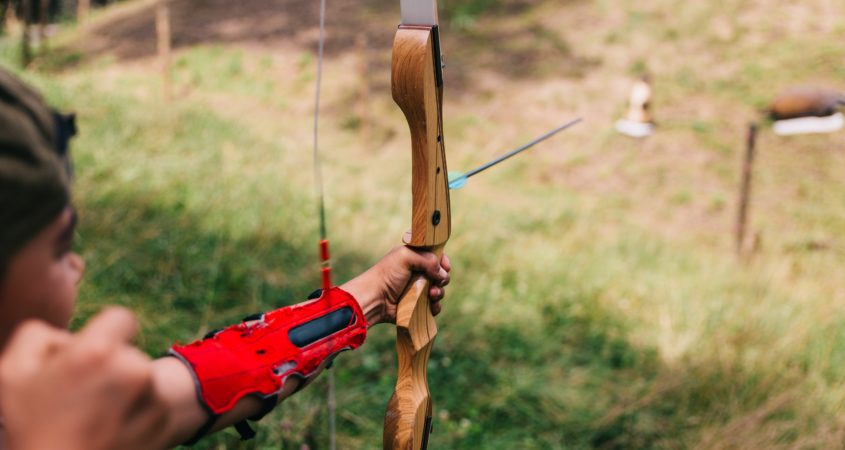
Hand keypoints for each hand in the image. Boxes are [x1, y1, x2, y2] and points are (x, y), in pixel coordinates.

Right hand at [0, 308, 170, 449]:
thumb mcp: (12, 374)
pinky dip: (137, 413)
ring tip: (94, 416)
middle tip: (81, 395)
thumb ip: (38, 335)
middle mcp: (134, 371)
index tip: (93, 353)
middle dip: (111, 365)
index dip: (105, 333)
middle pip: (129, 352)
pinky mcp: (163, 422)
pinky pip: (152, 404)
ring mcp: (153, 399)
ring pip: (142, 378)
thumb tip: (69, 336)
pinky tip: (110, 430)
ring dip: (125, 390)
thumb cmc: (32, 427)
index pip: (122, 318)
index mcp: (99, 353)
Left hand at [341, 245, 450, 324]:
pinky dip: (435, 306)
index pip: (436, 257)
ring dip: (439, 292)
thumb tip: (443, 274)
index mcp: (415, 258)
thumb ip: (428, 259)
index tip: (445, 266)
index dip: (443, 261)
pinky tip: (431, 306)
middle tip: (437, 281)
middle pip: (441, 274)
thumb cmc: (387, 274)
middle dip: (443, 278)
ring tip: (431, 295)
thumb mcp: (406, 257)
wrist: (376, 299)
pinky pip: (434, 306)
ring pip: (439, 290)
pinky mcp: (418, 306)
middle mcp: (418, 273)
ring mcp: (419, 290)